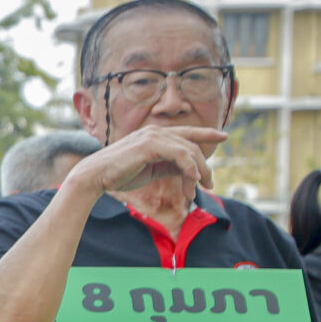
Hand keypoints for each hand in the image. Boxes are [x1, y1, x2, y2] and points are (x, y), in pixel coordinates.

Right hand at [71, 123, 226, 196]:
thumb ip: (169, 166)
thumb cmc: (119, 175)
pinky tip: (192, 181)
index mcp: (154, 135)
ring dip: (198, 172)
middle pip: (192, 144)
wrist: (96, 176)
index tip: (224, 136)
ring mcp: (153, 136)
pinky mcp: (150, 145)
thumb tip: (189, 172)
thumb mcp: (151, 170)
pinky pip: (181, 155)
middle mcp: (155, 131)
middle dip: (205, 165)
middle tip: (210, 185)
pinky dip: (190, 168)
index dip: (207, 133)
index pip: (186, 132)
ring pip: (189, 150)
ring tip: (197, 190)